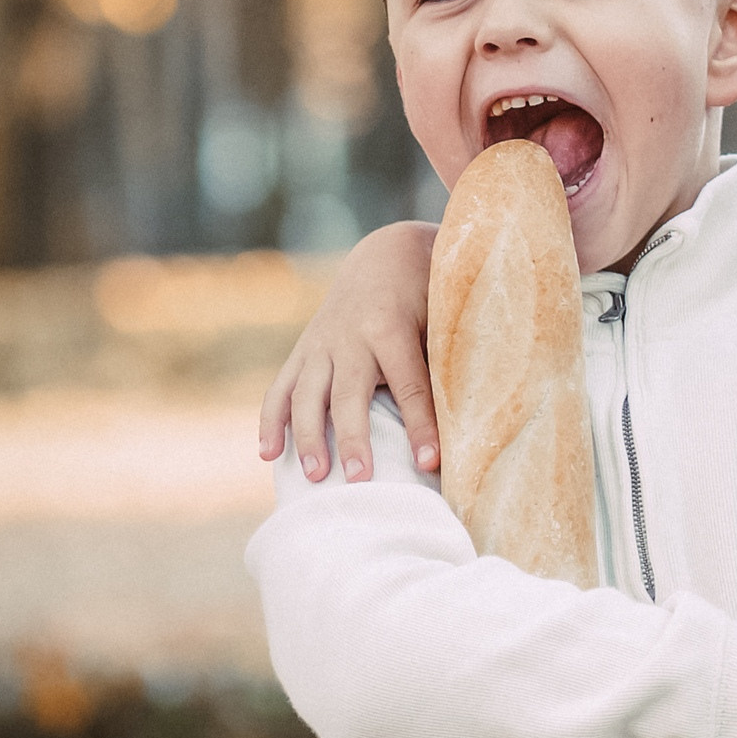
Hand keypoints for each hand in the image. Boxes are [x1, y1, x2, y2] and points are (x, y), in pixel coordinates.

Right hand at [258, 220, 440, 483]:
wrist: (384, 258)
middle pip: (349, 396)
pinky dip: (271, 421)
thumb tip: (468, 422)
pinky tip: (268, 454)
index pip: (409, 385)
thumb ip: (442, 363)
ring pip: (306, 395)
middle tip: (361, 480)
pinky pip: (280, 389)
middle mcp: (350, 338)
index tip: (430, 463)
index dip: (420, 426)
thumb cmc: (426, 297)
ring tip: (314, 476)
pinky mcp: (303, 352)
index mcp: (390, 328)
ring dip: (308, 437)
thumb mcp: (439, 320)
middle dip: (354, 438)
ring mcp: (320, 345)